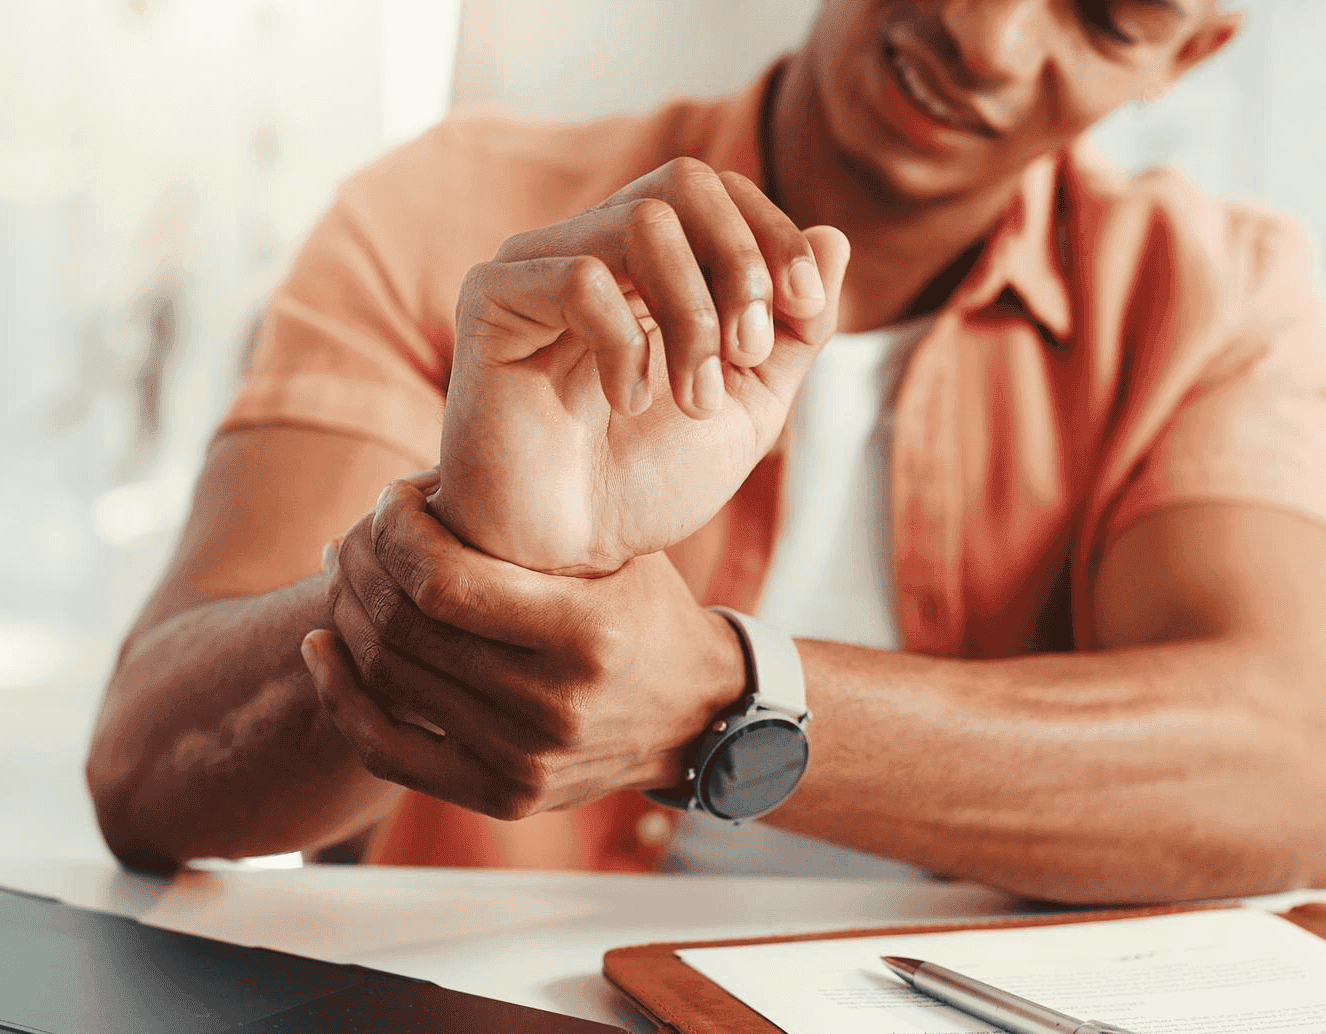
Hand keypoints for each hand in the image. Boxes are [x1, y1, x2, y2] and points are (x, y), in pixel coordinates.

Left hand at [300, 472, 745, 820]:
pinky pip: (388, 751)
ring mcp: (525, 761)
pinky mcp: (502, 796)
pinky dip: (340, 698)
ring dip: (346, 616)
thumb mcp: (614, 548)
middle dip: (363, 565)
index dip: (395, 532)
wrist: (697, 714)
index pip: (443, 583)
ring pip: (388, 681)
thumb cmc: (646, 609)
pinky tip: (320, 648)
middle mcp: (554, 707)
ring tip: (342, 571)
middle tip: (355, 532)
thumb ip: (531, 522)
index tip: (391, 500)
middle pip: (406, 630)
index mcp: (586, 634)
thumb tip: (423, 483)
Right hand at [433, 158, 850, 576]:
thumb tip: (834, 237)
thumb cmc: (645, 486)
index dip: (774, 235)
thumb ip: (793, 330)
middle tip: (747, 354)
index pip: (719, 191)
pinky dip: (625, 346)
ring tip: (692, 399)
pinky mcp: (491, 299)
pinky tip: (626, 403)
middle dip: (741, 262)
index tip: (803, 309)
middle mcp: (590, 248)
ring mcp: (535, 268)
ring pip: (643, 224)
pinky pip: (580, 278)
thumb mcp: (750, 407)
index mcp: (647, 264)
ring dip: (694, 316)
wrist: (566, 559)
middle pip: (684, 182)